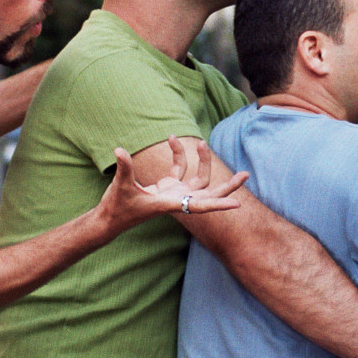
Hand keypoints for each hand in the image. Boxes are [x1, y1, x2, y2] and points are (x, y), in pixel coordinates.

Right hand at [98, 145, 246, 231]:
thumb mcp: (120, 187)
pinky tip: (171, 139)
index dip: (219, 204)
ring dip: (202, 161)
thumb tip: (119, 151)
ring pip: (198, 178)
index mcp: (171, 203)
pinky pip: (179, 168)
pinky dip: (178, 155)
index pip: (200, 206)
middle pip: (210, 192)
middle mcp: (178, 199)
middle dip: (228, 185)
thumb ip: (123, 167)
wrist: (110, 218)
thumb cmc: (117, 207)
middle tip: (246, 175)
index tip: (237, 204)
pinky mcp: (167, 187)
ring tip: (201, 143)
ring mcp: (174, 192)